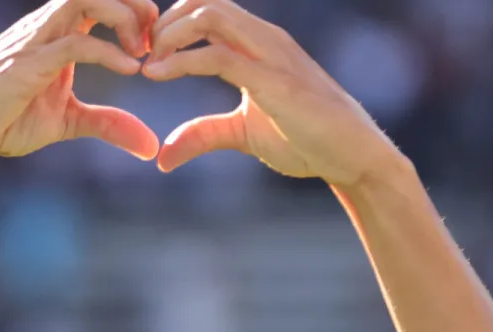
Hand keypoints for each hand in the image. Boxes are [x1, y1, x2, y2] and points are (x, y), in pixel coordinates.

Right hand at [0, 0, 161, 162]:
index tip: (153, 44)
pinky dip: (109, 51)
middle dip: (134, 3)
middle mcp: (45, 26)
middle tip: (154, 40)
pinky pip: (74, 43)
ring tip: (142, 50)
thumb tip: (149, 145)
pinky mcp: (26, 64)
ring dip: (122, 16)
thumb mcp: (67, 122)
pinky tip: (131, 69)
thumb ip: (107, 124)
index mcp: (56, 32)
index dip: (133, 10)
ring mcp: (34, 40)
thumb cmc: (3, 121)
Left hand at [141, 0, 401, 186]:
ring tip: (147, 62)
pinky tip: (156, 74)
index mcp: (258, 42)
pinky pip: (217, 56)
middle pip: (204, 0)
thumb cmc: (306, 139)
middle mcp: (264, 38)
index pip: (208, 7)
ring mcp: (270, 54)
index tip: (147, 53)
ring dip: (168, 34)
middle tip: (139, 53)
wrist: (353, 155)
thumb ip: (204, 135)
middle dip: (163, 21)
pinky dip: (179, 61)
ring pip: (208, 15)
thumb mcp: (243, 134)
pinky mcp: (272, 80)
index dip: (170, 22)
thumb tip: (163, 156)